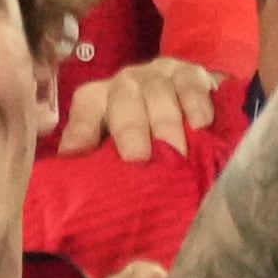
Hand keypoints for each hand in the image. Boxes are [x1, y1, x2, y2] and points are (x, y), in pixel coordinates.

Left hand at [59, 54, 222, 159]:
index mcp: (102, 100)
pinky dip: (195, 104)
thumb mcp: (124, 150)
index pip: (85, 107)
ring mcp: (159, 74)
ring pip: (158, 91)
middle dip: (130, 129)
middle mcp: (127, 83)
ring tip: (177, 153)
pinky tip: (201, 125)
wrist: (195, 106)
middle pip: (123, 99)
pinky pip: (191, 84)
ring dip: (166, 123)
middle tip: (138, 159)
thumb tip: (88, 204)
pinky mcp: (192, 73)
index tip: (77, 154)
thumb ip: (107, 167)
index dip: (81, 129)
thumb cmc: (150, 137)